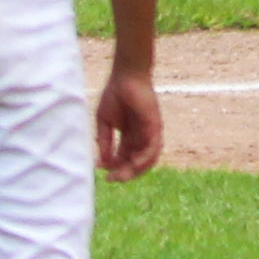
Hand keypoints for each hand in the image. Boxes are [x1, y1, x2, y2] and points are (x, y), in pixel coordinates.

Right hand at [96, 68, 161, 182]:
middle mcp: (141, 138)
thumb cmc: (114, 95)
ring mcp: (150, 133)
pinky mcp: (155, 127)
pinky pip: (153, 147)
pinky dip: (145, 158)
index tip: (102, 174)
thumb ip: (104, 141)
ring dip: (136, 170)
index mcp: (129, 136)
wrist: (125, 78)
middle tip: (112, 180)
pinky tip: (134, 164)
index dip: (114, 168)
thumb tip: (103, 161)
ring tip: (122, 175)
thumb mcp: (104, 122)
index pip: (124, 158)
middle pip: (136, 162)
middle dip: (124, 173)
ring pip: (147, 159)